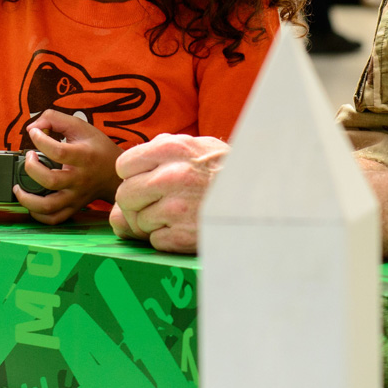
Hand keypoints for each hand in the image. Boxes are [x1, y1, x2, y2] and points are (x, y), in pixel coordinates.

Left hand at [13, 110, 121, 224]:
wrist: (116, 174)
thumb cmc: (97, 149)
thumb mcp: (80, 126)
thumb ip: (55, 119)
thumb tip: (33, 127)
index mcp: (84, 157)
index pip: (58, 152)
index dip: (40, 140)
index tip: (34, 133)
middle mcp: (79, 179)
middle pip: (50, 181)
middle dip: (31, 168)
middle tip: (29, 158)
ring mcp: (76, 196)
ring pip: (48, 206)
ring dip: (27, 199)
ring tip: (19, 187)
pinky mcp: (73, 207)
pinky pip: (53, 218)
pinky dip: (38, 215)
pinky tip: (31, 202)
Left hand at [108, 134, 229, 253]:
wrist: (263, 197)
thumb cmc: (228, 171)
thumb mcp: (198, 147)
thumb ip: (160, 152)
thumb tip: (127, 175)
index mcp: (171, 149)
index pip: (124, 165)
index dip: (132, 176)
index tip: (145, 181)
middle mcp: (170, 176)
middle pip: (125, 196)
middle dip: (135, 203)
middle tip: (155, 204)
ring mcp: (176, 207)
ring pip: (137, 221)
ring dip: (151, 223)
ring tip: (176, 215)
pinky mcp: (183, 235)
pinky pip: (154, 241)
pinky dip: (166, 239)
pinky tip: (184, 229)